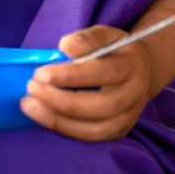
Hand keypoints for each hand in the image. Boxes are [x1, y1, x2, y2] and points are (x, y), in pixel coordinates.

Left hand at [20, 25, 155, 140]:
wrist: (145, 72)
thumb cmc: (118, 51)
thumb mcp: (106, 35)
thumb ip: (87, 38)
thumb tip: (65, 47)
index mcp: (132, 67)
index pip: (104, 73)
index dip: (71, 76)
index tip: (40, 73)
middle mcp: (135, 95)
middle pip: (102, 107)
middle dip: (61, 102)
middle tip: (32, 89)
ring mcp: (129, 117)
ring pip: (96, 130)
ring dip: (58, 121)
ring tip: (30, 106)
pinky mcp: (119, 131)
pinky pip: (91, 138)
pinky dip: (65, 130)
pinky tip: (44, 116)